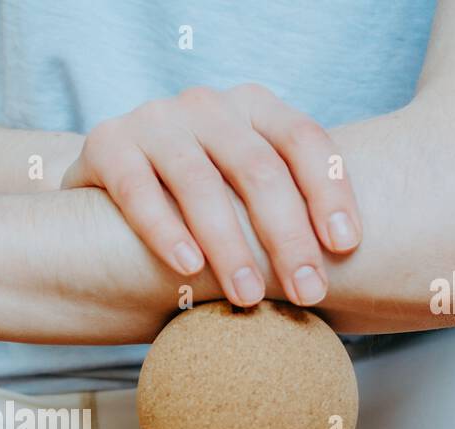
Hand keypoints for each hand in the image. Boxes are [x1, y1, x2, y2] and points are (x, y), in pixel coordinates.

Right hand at [61, 84, 361, 308]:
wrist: (103, 194)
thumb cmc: (193, 208)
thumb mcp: (242, 195)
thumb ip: (282, 212)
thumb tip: (351, 274)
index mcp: (253, 108)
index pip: (303, 140)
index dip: (330, 191)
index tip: (347, 247)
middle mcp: (206, 105)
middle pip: (257, 168)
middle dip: (286, 237)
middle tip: (306, 292)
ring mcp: (154, 119)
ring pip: (200, 182)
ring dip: (230, 245)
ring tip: (248, 297)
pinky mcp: (106, 142)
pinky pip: (138, 189)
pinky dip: (164, 230)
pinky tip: (187, 268)